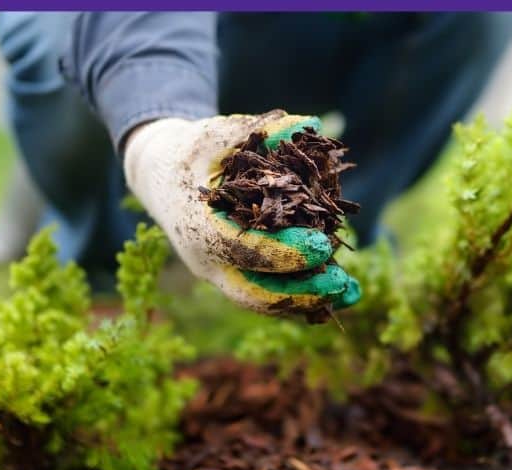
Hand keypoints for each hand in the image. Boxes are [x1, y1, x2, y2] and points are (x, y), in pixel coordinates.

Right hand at [123, 110, 359, 314]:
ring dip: (308, 302)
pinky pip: (269, 295)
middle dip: (300, 293)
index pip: (242, 248)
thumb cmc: (191, 152)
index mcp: (197, 226)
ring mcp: (219, 274)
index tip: (323, 245)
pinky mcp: (233, 277)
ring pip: (263, 301)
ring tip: (352, 294)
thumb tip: (310, 125)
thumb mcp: (216, 134)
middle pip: (254, 293)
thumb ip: (260, 130)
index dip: (284, 251)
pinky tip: (341, 293)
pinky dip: (303, 298)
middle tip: (342, 283)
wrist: (159, 177)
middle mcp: (206, 260)